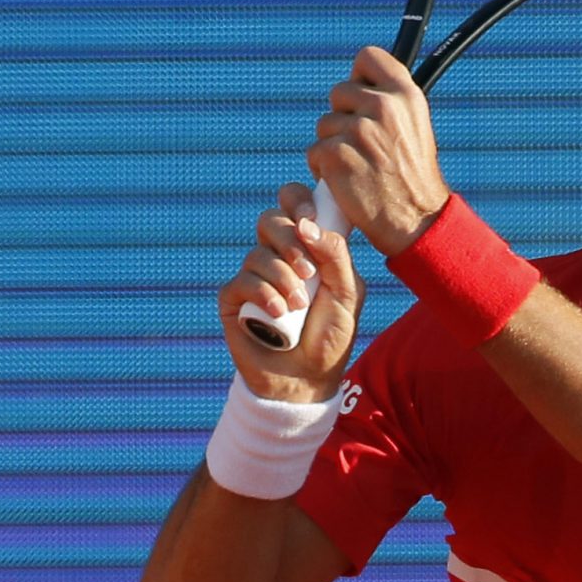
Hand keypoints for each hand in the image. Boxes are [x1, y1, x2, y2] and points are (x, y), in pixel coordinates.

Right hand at [217, 183, 362, 401]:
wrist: (307, 380)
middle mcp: (277, 256)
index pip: (293, 203)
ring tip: (298, 306)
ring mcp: (253, 277)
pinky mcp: (233, 300)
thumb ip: (336, 255)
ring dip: (281, 277)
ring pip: (257, 253)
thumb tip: (307, 225)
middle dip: (289, 241)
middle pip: (270, 220)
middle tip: (308, 272)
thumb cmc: (331, 336)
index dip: (297, 201)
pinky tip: (279, 313)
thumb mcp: (348, 294)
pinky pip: (241, 282)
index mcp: (306, 247)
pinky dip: (262, 294)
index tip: (310, 218)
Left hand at [309, 46, 451, 254]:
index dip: (360, 76)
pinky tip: (344, 182)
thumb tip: (359, 80)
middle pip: (339, 92)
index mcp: (405, 95)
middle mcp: (383, 106)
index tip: (363, 95)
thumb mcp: (413, 127)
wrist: (414, 221)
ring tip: (357, 166)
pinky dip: (323, 169)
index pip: (368, 57)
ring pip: (324, 124)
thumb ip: (389, 101)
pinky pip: (315, 152)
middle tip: (362, 145)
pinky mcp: (336, 155)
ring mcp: (358, 130)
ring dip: (333, 145)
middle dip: (343, 117)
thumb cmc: (411, 177)